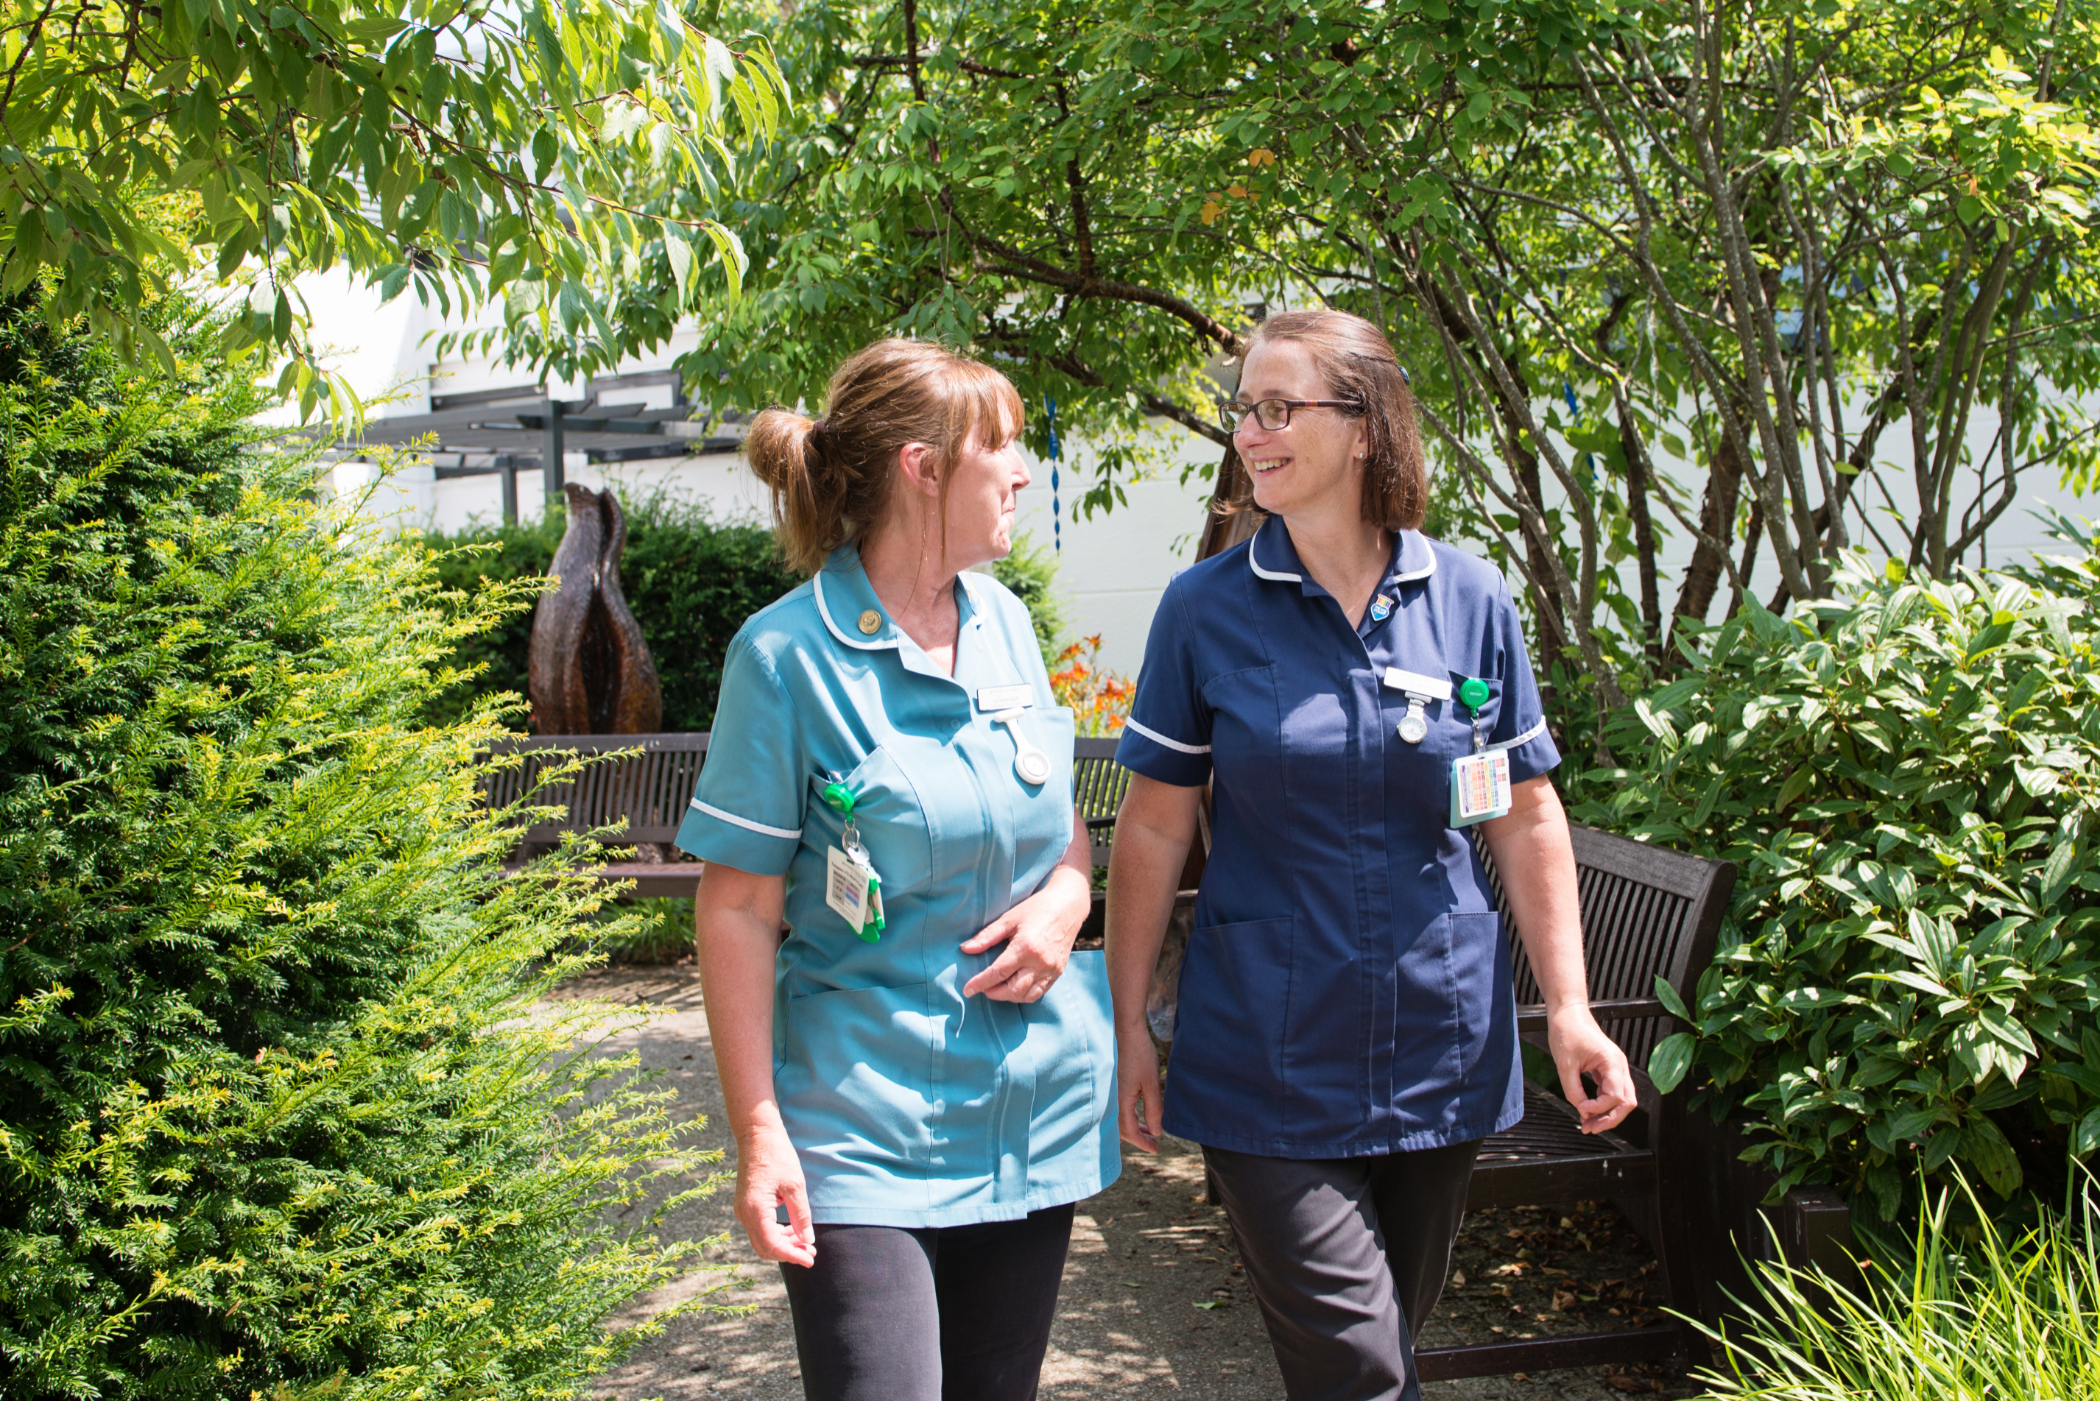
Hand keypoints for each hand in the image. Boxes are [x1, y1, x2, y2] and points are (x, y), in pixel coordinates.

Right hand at [734, 1123, 815, 1266]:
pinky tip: (792, 1230)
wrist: (757, 1134)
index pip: (773, 1245)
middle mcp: (744, 1213)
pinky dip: (775, 1234)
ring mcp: (742, 1210)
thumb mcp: (795, 1185)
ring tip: (805, 1242)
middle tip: (811, 1253)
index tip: (810, 1259)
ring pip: (761, 1240)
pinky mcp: (745, 1205)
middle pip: (765, 1248)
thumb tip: (807, 1240)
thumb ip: (801, 1215)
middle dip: (788, 1253)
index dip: (792, 1255)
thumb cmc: (777, 1155)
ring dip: (783, 1245)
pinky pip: (759, 1229)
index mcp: (755, 1208)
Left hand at [960, 876, 1087, 1001]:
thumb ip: (987, 936)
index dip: (980, 983)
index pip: (998, 972)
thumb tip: (965, 949)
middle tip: (983, 987)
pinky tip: (1015, 986)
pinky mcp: (1058, 973)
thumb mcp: (1009, 918)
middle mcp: (1040, 962)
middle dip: (994, 993)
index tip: (967, 990)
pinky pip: (1039, 992)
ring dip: (1009, 996)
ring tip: (998, 987)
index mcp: (1025, 947)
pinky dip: (1024, 994)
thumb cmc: (1037, 909)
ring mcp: (1051, 970)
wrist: (1067, 906)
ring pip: (1027, 996)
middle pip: (1013, 990)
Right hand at [1117, 1021, 1163, 1152]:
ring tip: (1147, 1129)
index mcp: (1119, 1102)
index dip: (1143, 1143)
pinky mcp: (1108, 1085)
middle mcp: (1109, 1100)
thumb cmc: (1139, 1054)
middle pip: (1121, 1129)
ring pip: (1117, 1119)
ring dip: (1132, 1127)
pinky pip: (1115, 1108)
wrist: (1124, 1030)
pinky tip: (1137, 1113)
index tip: (1156, 1149)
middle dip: (1138, 1137)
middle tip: (1153, 1142)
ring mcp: (1107, 1092)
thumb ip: (1153, 1110)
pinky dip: (1126, 1115)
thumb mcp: (1151, 1083)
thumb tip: (1155, 1132)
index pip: (1130, 1132)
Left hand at [1547, 1007, 1636, 1133]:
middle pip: (1627, 1103)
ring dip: (1606, 1115)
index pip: (1616, 1096)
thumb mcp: (1564, 1064)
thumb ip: (1573, 1090)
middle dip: (1609, 1119)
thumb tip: (1581, 1110)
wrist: (1567, 1013)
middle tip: (1589, 1129)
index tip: (1580, 1109)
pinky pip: (1611, 1093)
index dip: (1598, 1108)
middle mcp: (1619, 1066)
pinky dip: (1602, 1105)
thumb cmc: (1567, 1032)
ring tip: (1587, 1125)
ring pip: (1622, 1100)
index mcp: (1612, 1062)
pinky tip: (1586, 1112)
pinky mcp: (1609, 1069)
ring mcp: (1616, 1068)